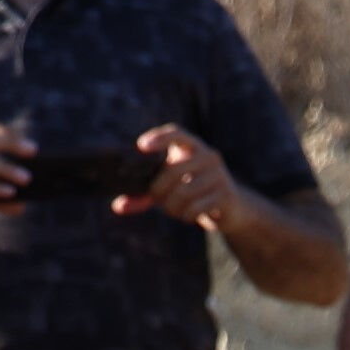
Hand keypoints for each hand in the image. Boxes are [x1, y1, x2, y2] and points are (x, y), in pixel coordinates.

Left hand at [133, 124, 250, 230]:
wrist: (232, 207)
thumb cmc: (193, 192)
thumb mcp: (168, 189)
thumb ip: (144, 195)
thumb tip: (118, 207)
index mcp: (192, 146)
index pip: (176, 133)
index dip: (159, 138)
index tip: (141, 147)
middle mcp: (208, 156)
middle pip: (173, 171)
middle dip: (159, 190)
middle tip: (158, 199)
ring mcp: (220, 175)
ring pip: (184, 192)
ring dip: (172, 207)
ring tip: (174, 210)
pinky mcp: (226, 195)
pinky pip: (197, 207)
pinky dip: (187, 215)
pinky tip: (188, 216)